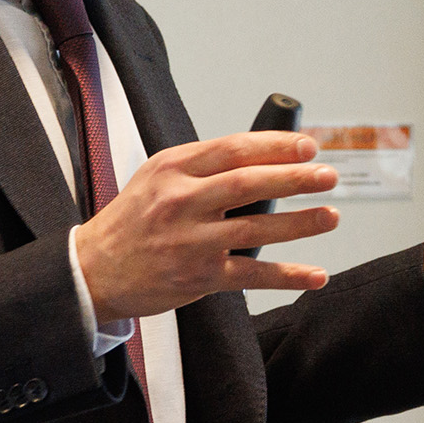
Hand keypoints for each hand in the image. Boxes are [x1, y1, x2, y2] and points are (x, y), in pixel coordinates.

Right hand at [76, 131, 339, 320]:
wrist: (92, 271)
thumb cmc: (131, 221)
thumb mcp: (155, 178)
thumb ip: (200, 166)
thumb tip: (259, 155)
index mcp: (172, 168)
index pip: (233, 148)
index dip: (276, 145)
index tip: (308, 147)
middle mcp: (181, 201)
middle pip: (249, 182)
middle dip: (294, 178)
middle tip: (328, 176)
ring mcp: (191, 240)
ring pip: (257, 227)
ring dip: (300, 222)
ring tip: (331, 215)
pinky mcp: (199, 276)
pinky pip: (252, 274)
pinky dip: (287, 275)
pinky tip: (316, 274)